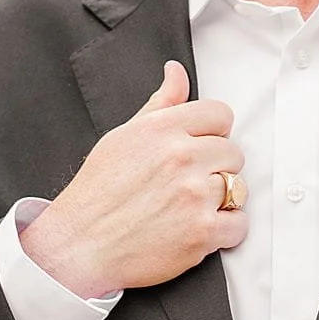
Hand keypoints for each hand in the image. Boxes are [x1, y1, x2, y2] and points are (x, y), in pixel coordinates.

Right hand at [21, 62, 245, 298]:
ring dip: (220, 201)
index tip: (198, 149)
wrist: (78, 247)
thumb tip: (176, 71)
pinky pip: (240, 224)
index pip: (220, 114)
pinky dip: (225, 231)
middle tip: (186, 185)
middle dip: (216, 168)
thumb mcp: (122, 138)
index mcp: (161, 130)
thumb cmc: (98, 194)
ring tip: (187, 208)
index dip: (212, 133)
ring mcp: (194, 195)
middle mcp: (180, 157)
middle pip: (234, 152)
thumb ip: (159, 105)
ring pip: (239, 188)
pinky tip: (197, 230)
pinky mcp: (203, 231)